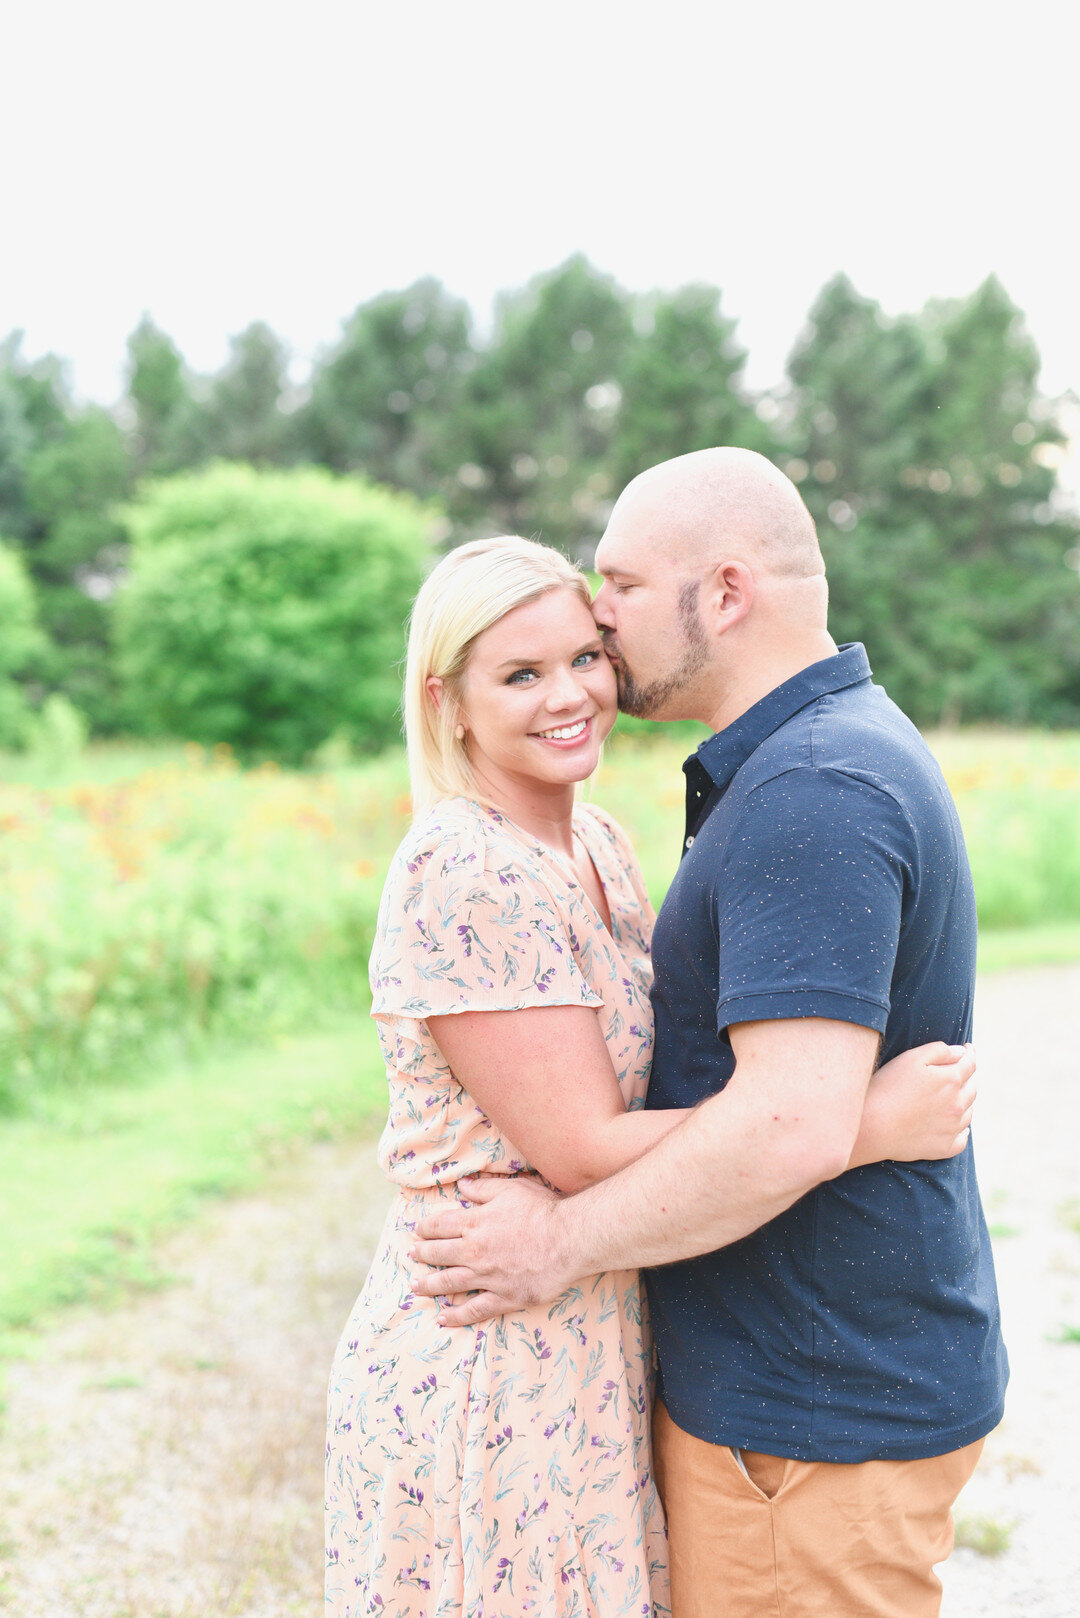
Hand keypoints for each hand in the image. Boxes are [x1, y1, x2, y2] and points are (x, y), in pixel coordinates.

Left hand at [409, 1174, 568, 1325]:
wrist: (568, 1239)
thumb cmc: (541, 1210)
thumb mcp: (510, 1190)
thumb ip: (482, 1189)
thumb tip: (462, 1187)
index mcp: (474, 1223)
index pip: (439, 1226)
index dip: (424, 1228)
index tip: (416, 1230)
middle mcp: (474, 1251)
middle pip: (439, 1254)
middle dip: (422, 1255)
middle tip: (411, 1256)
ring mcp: (487, 1277)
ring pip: (449, 1283)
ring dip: (429, 1285)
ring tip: (416, 1287)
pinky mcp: (503, 1297)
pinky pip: (474, 1309)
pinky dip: (456, 1315)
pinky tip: (443, 1317)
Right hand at [854, 1041, 975, 1166]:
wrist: (873, 1126)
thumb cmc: (888, 1088)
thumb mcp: (911, 1058)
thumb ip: (940, 1051)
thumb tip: (961, 1052)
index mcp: (951, 1080)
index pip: (970, 1064)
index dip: (969, 1053)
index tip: (967, 1048)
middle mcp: (957, 1105)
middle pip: (972, 1087)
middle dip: (967, 1077)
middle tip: (958, 1072)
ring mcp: (952, 1128)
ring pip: (968, 1112)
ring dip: (965, 1102)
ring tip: (954, 1097)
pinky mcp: (944, 1148)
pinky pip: (962, 1139)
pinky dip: (962, 1130)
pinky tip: (957, 1126)